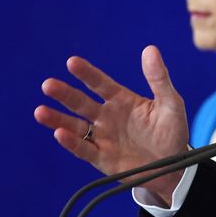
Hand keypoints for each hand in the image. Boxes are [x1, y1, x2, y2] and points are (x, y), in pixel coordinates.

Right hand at [34, 45, 188, 204]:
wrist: (174, 166)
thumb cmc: (171, 131)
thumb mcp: (171, 103)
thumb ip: (159, 78)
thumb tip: (150, 49)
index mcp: (121, 100)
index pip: (100, 84)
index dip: (86, 73)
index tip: (72, 62)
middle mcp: (107, 117)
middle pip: (81, 103)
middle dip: (64, 94)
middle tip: (48, 84)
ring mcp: (103, 138)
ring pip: (75, 126)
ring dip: (58, 119)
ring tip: (40, 111)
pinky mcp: (102, 159)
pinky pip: (84, 149)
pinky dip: (71, 143)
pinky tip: (60, 133)